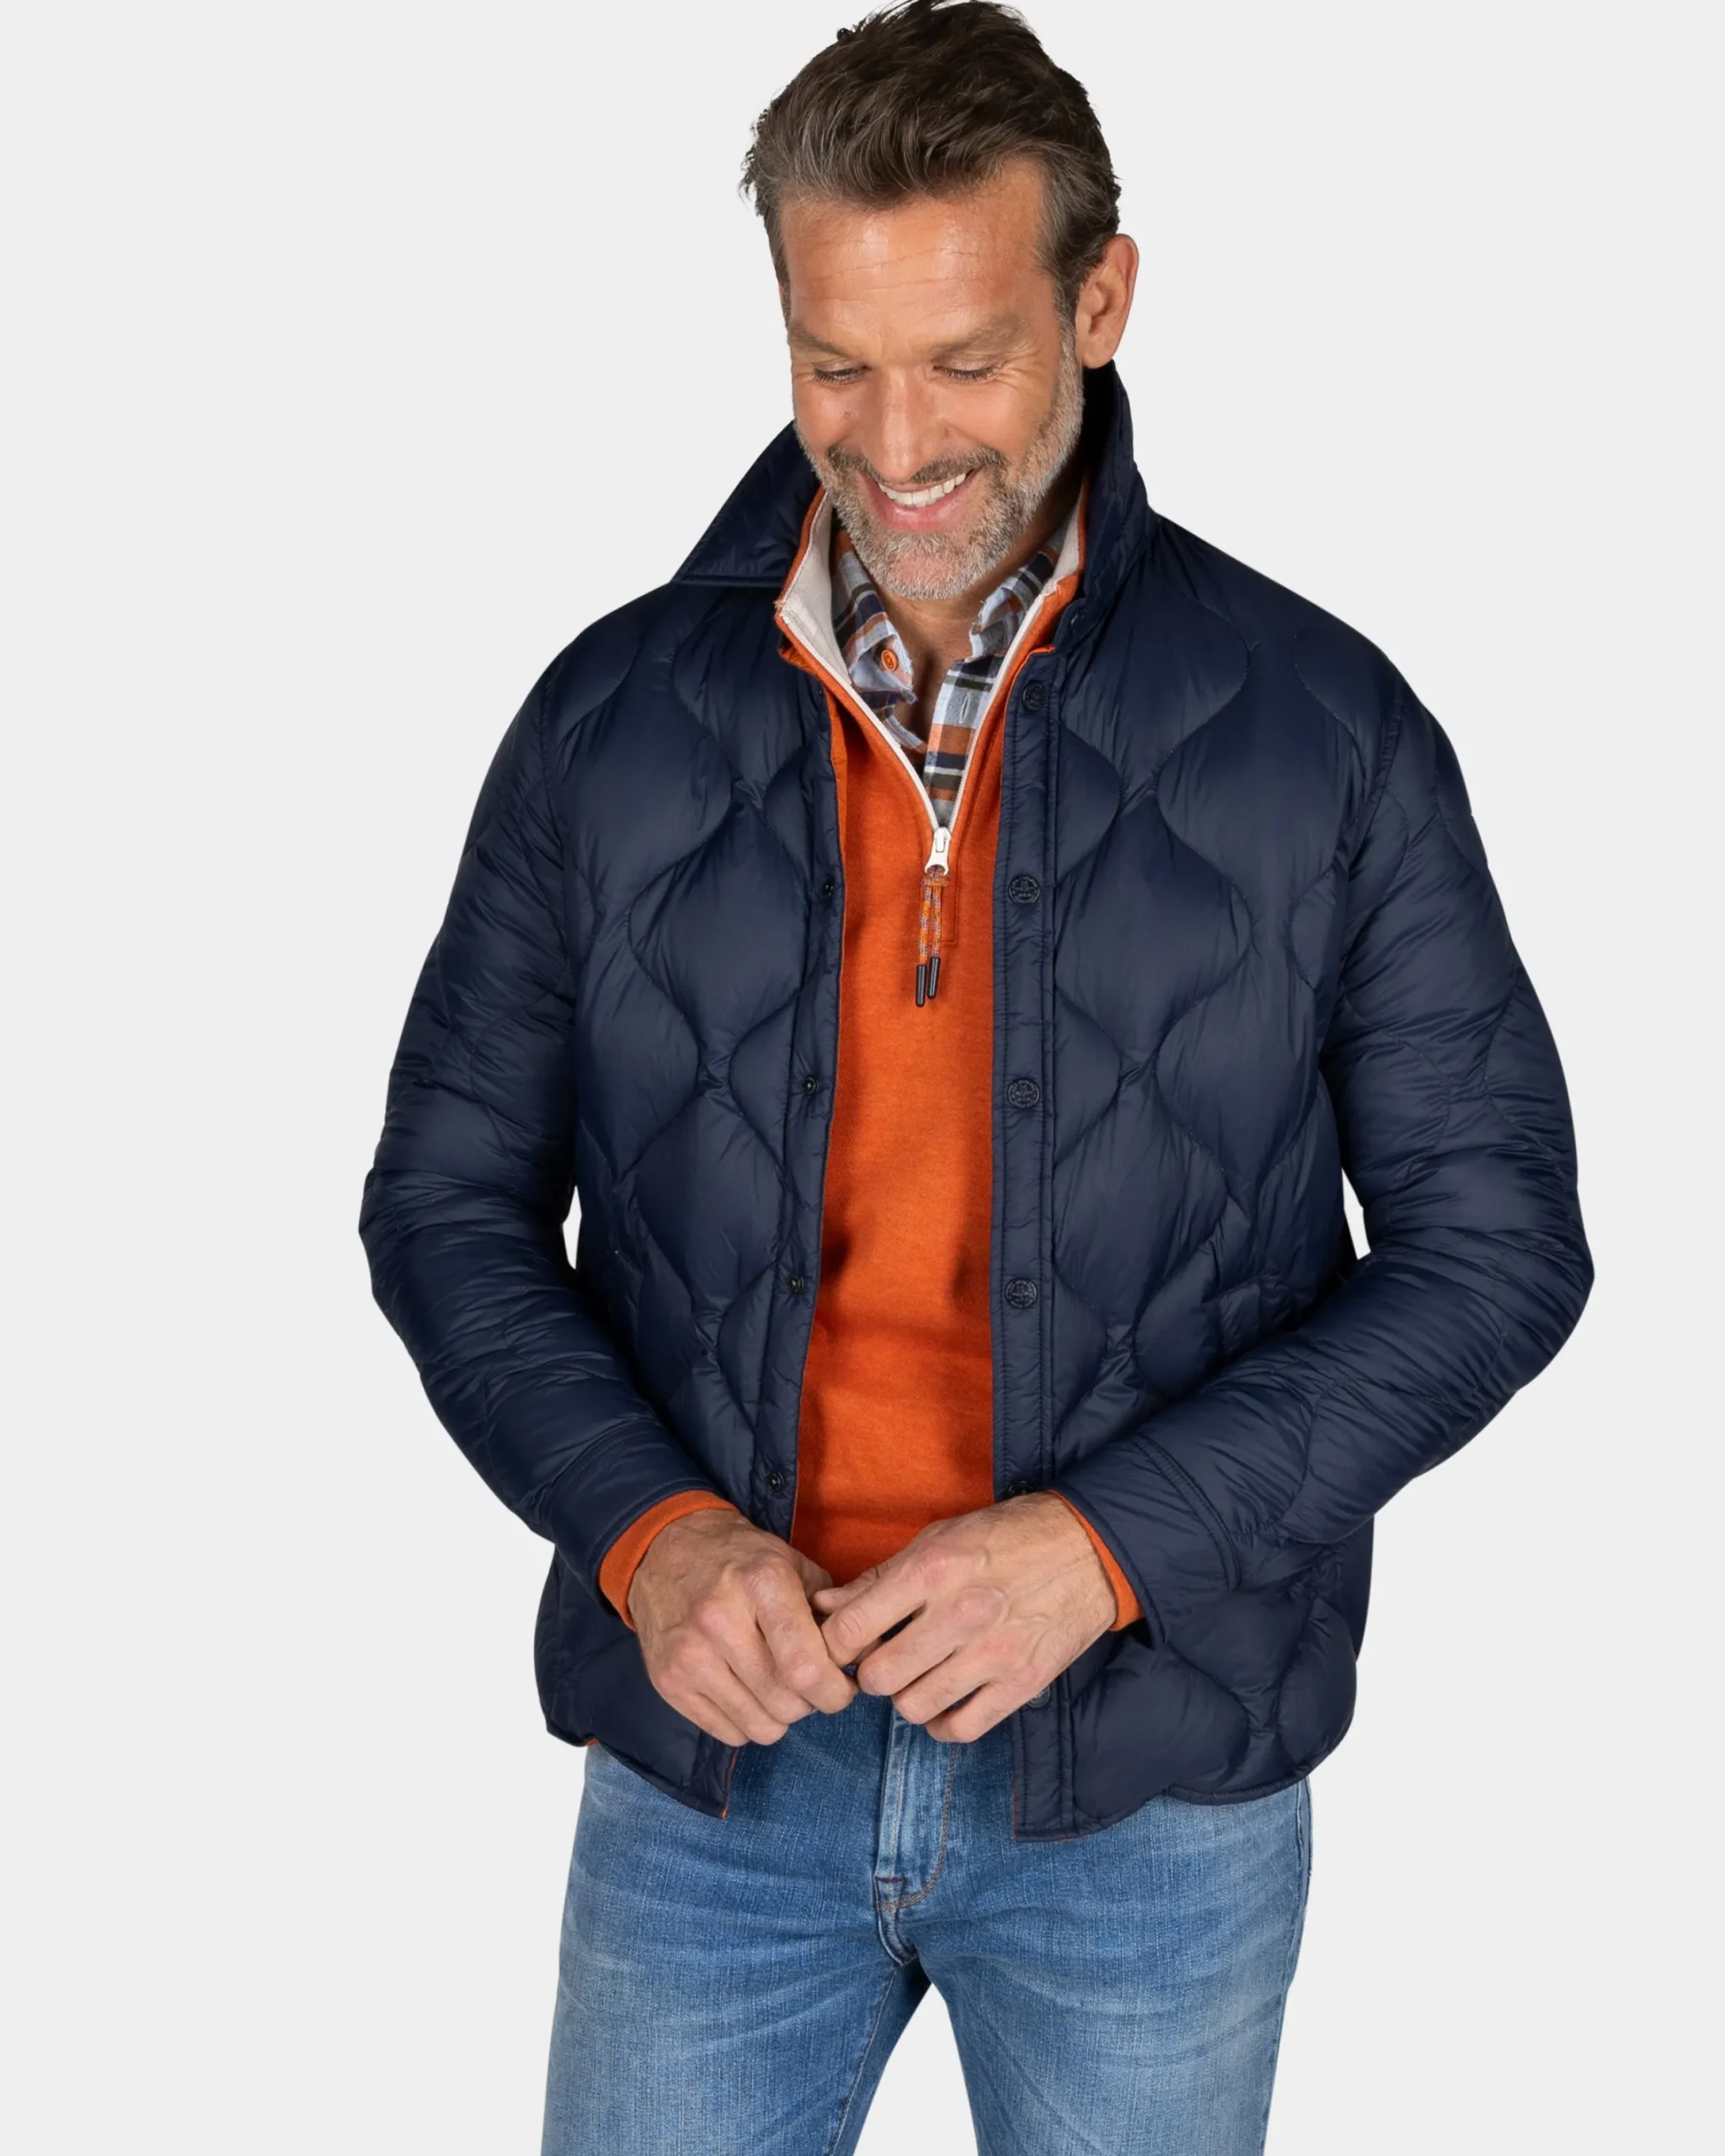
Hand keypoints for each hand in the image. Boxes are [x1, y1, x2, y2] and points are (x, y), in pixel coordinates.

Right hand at [628, 1508, 858, 1745]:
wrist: (665, 1550)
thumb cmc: (742, 1560)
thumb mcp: (793, 1565)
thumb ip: (834, 1611)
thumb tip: (869, 1657)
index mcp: (761, 1583)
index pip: (806, 1668)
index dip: (835, 1690)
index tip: (842, 1686)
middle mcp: (720, 1620)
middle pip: (786, 1703)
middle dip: (811, 1703)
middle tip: (810, 1684)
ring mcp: (689, 1655)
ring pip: (759, 1727)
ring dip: (780, 1716)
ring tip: (777, 1686)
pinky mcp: (667, 1682)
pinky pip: (728, 1732)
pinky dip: (747, 1721)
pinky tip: (746, 1690)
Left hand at [809, 1494, 1116, 1741]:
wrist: (1087, 1547)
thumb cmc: (1005, 1536)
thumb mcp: (937, 1538)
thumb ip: (879, 1578)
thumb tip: (823, 1605)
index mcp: (931, 1570)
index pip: (850, 1629)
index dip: (835, 1643)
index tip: (844, 1644)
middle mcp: (959, 1614)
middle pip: (878, 1677)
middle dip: (870, 1674)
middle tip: (883, 1661)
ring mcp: (993, 1653)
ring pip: (914, 1708)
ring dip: (906, 1697)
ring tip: (918, 1677)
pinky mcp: (1022, 1682)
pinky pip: (962, 1728)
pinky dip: (943, 1724)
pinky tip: (945, 1703)